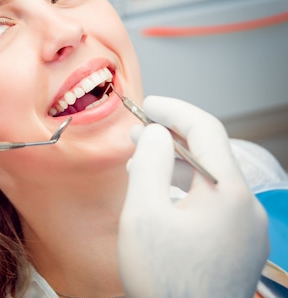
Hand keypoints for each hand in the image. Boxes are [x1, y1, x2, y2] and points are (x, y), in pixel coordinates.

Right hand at [118, 96, 268, 297]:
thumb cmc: (164, 278)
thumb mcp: (144, 213)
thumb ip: (149, 162)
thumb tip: (156, 132)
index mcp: (228, 192)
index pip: (205, 129)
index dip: (173, 110)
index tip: (146, 105)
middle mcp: (246, 206)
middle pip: (211, 153)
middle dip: (171, 138)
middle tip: (137, 135)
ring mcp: (247, 228)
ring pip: (212, 179)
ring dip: (178, 165)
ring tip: (143, 165)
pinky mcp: (240, 245)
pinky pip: (215, 202)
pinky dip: (188, 189)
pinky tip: (163, 198)